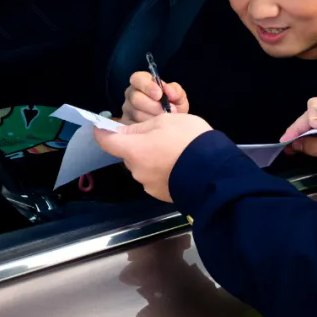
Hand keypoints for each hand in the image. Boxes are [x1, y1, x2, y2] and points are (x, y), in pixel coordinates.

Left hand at [94, 113, 211, 201]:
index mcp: (133, 150)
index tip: (102, 126)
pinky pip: (155, 177)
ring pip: (143, 165)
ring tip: (174, 150)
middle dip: (138, 144)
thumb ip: (142, 127)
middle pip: (128, 153)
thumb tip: (127, 132)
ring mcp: (149, 185)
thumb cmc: (188, 140)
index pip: (106, 141)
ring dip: (151, 158)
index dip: (102, 132)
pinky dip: (162, 170)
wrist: (214, 171)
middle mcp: (136, 170)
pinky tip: (179, 164)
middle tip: (159, 135)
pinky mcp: (161, 195)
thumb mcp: (166, 121)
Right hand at [122, 71, 189, 123]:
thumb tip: (169, 91)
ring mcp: (127, 109)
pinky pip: (134, 126)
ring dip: (153, 118)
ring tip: (164, 119)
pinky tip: (156, 127)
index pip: (137, 79)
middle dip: (153, 106)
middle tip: (166, 110)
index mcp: (142, 82)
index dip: (147, 86)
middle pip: (135, 98)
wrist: (172, 125)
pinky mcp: (126, 123)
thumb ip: (175, 91)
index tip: (159, 94)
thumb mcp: (178, 97)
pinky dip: (147, 128)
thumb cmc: (174, 106)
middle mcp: (131, 94)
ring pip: (136, 113)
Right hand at [280, 92, 316, 172]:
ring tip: (306, 144)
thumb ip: (313, 145)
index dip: (303, 125)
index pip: (313, 108)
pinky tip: (316, 140)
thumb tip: (294, 145)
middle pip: (315, 109)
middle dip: (305, 127)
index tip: (293, 143)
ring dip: (313, 129)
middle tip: (295, 145)